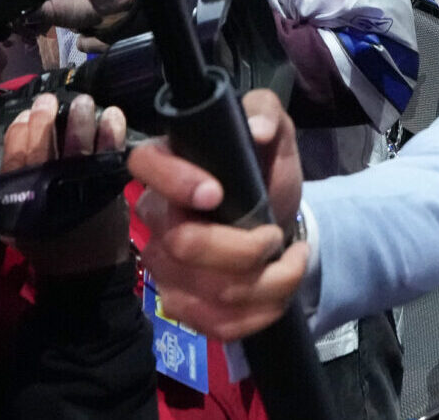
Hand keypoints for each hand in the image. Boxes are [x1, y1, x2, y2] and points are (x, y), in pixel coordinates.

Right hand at [0, 91, 131, 277]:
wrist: (84, 270)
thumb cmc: (45, 240)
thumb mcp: (10, 218)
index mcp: (19, 194)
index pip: (13, 152)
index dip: (19, 127)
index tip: (26, 113)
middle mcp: (47, 186)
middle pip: (43, 143)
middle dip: (44, 116)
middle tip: (49, 101)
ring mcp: (79, 184)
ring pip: (76, 143)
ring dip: (79, 117)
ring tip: (82, 102)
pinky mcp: (106, 185)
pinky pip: (108, 151)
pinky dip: (111, 131)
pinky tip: (111, 114)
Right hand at [128, 89, 307, 341]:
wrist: (274, 217)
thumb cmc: (262, 172)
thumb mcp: (274, 136)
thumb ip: (266, 114)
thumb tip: (258, 129)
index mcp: (167, 164)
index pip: (144, 166)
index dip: (175, 182)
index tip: (217, 193)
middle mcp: (154, 217)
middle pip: (182, 244)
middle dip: (243, 248)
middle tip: (274, 234)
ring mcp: (162, 266)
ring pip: (206, 292)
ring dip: (267, 284)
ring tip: (294, 261)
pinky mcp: (181, 306)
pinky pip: (217, 324)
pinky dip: (261, 313)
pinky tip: (281, 293)